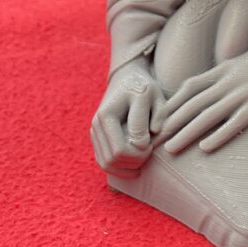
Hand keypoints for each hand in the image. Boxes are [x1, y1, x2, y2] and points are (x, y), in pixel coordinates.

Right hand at [90, 58, 166, 177]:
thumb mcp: (149, 97)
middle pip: (112, 160)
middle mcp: (95, 125)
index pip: (120, 151)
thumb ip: (143, 120)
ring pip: (105, 164)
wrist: (129, 77)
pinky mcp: (97, 138)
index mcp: (106, 116)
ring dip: (126, 168)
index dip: (140, 154)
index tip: (153, 144)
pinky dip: (118, 169)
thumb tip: (139, 145)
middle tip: (149, 152)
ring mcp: (94, 132)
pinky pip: (103, 162)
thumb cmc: (143, 87)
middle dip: (134, 162)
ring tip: (143, 158)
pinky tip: (135, 167)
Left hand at [157, 36, 247, 154]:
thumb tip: (192, 95)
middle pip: (192, 106)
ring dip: (187, 133)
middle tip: (155, 141)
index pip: (187, 90)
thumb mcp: (231, 66)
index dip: (169, 107)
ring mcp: (241, 94)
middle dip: (172, 124)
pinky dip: (218, 135)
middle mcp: (226, 83)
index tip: (155, 123)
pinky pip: (234, 122)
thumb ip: (213, 79)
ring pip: (208, 116)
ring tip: (172, 148)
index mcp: (218, 72)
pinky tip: (205, 147)